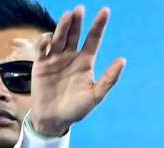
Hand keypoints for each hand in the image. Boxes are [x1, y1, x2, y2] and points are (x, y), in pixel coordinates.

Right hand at [29, 6, 125, 137]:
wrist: (54, 120)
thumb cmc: (76, 109)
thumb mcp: (96, 96)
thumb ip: (109, 79)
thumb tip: (123, 60)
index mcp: (85, 61)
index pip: (93, 39)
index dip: (99, 25)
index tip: (105, 11)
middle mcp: (71, 56)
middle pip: (75, 34)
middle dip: (77, 22)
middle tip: (80, 10)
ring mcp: (55, 58)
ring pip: (59, 38)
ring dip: (63, 27)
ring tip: (68, 17)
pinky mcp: (41, 64)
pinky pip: (42, 49)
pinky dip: (44, 41)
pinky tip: (49, 39)